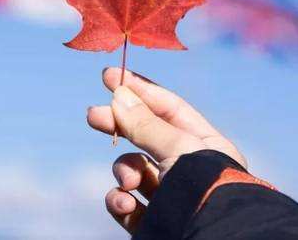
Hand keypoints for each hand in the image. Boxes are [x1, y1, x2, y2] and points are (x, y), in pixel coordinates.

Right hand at [87, 67, 245, 233]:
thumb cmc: (204, 188)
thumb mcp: (177, 147)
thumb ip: (145, 123)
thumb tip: (119, 94)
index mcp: (205, 146)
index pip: (169, 108)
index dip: (140, 90)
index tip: (110, 77)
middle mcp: (188, 169)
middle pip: (144, 136)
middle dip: (118, 126)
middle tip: (93, 116)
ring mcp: (169, 195)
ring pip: (132, 171)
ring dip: (124, 172)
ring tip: (129, 182)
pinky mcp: (152, 221)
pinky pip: (125, 203)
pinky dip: (119, 201)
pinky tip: (126, 204)